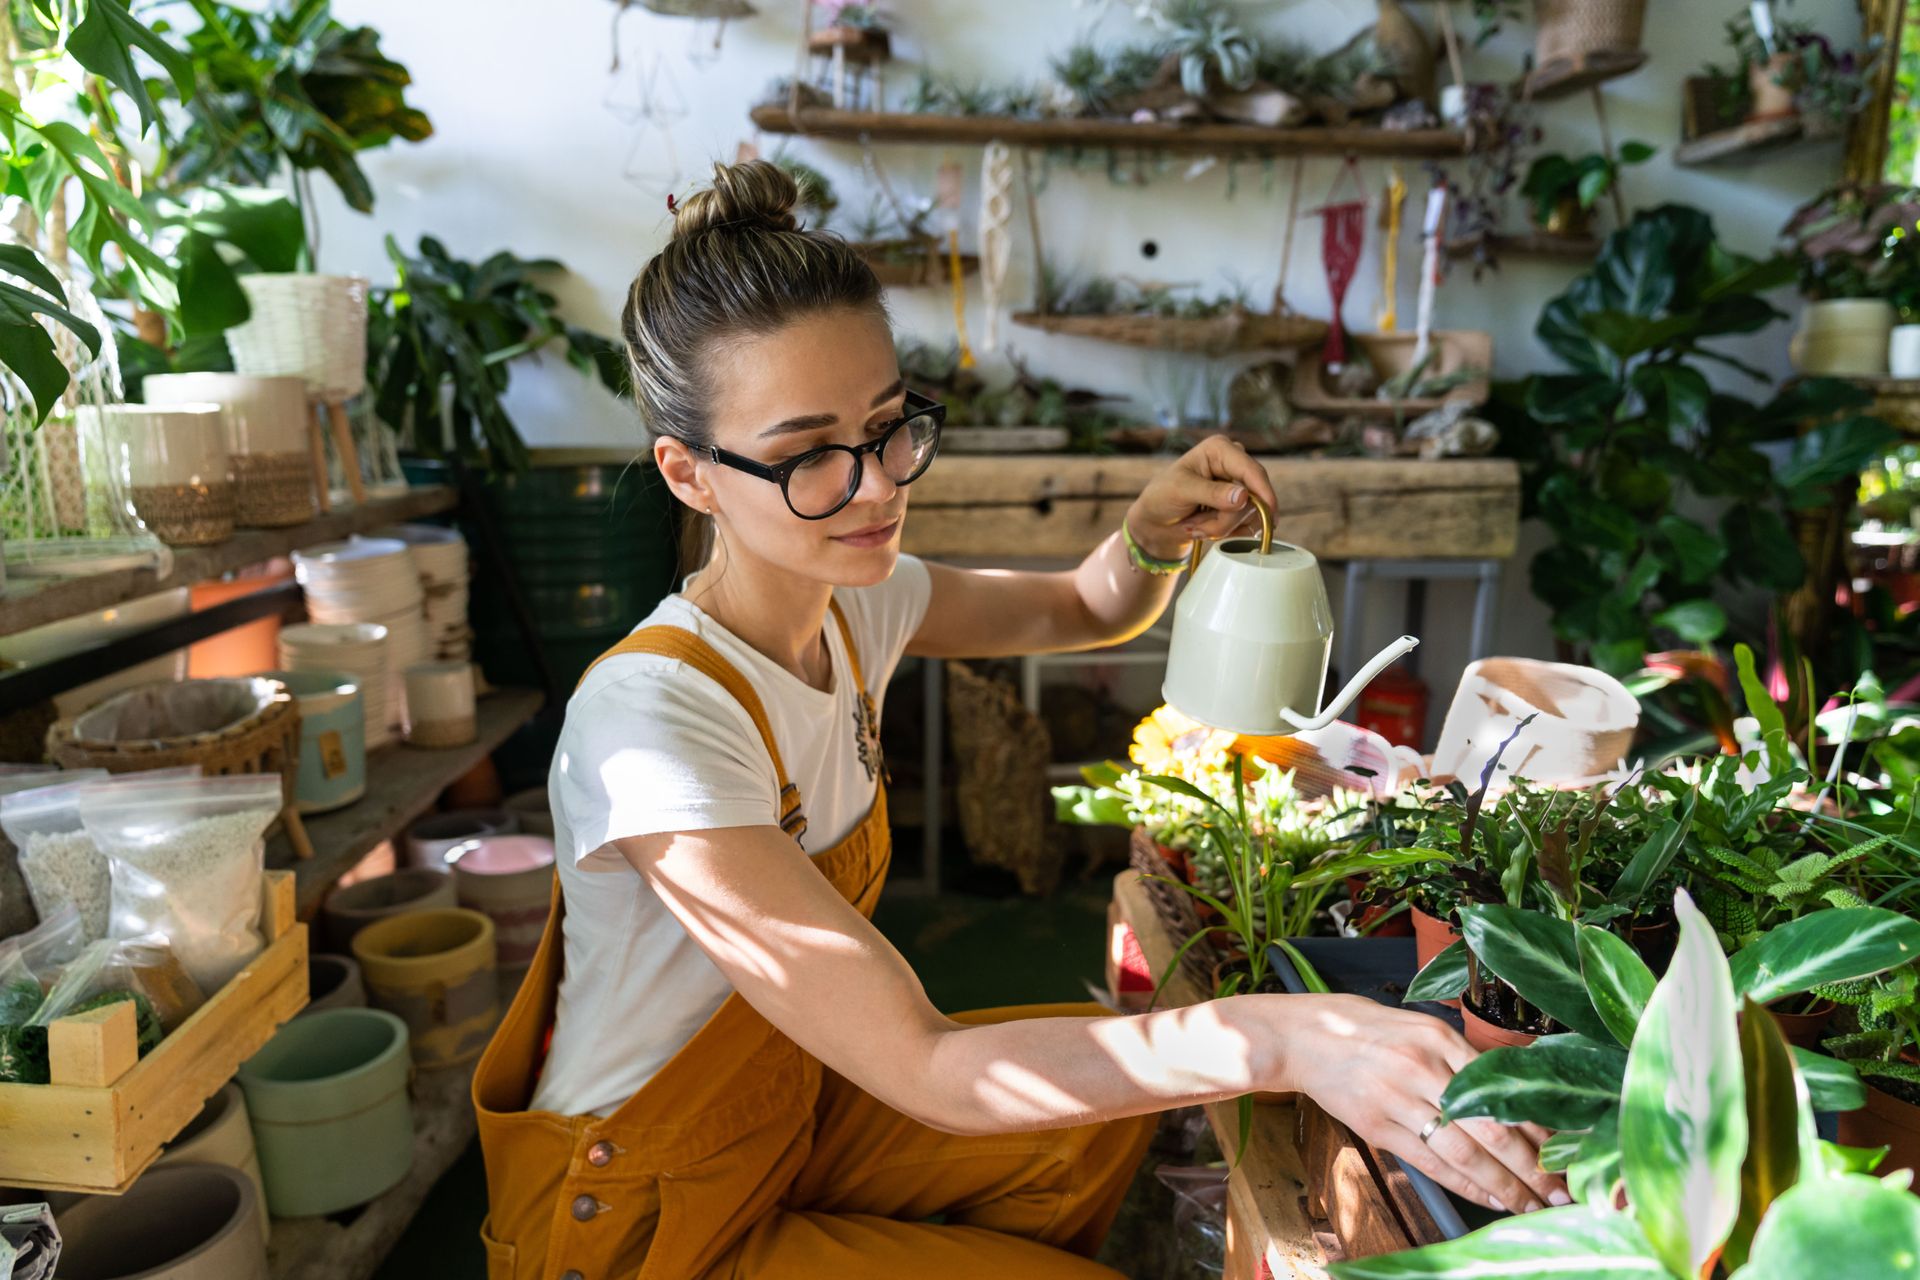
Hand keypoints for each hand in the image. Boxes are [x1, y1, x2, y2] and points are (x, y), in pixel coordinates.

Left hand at [1126, 437, 1278, 561]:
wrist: (1156, 520)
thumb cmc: (1162, 496)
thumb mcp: (1181, 491)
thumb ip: (1212, 493)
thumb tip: (1243, 496)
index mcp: (1220, 449)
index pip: (1251, 471)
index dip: (1263, 492)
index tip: (1269, 514)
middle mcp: (1234, 465)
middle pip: (1254, 497)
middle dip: (1225, 519)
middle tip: (1196, 526)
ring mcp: (1239, 486)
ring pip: (1250, 516)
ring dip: (1221, 528)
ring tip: (1195, 525)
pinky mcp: (1241, 506)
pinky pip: (1247, 526)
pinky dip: (1226, 533)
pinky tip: (1205, 528)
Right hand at [1274, 994, 1569, 1214]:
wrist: (1301, 1035)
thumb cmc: (1363, 1028)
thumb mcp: (1417, 1027)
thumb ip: (1458, 1059)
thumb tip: (1509, 1101)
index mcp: (1438, 1036)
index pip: (1502, 1089)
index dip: (1538, 1127)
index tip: (1565, 1153)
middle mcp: (1421, 1064)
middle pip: (1490, 1124)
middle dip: (1532, 1165)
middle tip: (1560, 1193)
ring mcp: (1396, 1096)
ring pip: (1463, 1150)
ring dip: (1503, 1184)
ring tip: (1531, 1205)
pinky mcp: (1375, 1124)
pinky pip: (1428, 1162)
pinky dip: (1463, 1184)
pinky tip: (1488, 1198)